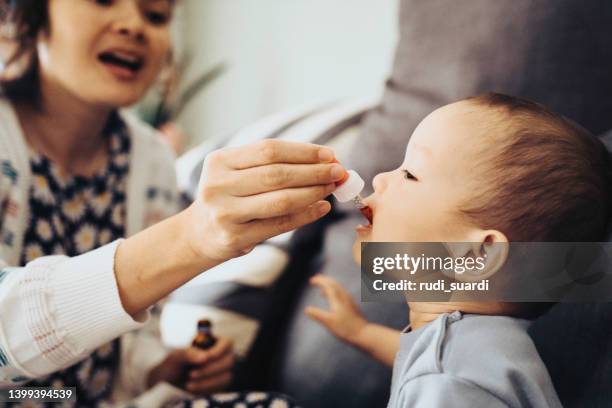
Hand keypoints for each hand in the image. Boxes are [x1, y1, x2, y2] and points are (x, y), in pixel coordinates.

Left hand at [147, 337, 233, 394]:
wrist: (170, 379)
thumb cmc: (174, 362)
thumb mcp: (176, 355)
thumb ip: (188, 353)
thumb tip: (204, 357)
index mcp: (215, 341)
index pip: (227, 343)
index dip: (218, 351)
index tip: (205, 358)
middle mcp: (223, 355)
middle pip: (229, 361)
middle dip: (210, 370)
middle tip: (191, 374)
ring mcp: (223, 370)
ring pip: (226, 376)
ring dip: (207, 382)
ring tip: (188, 384)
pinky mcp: (220, 384)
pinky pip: (220, 388)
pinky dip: (205, 389)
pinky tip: (192, 388)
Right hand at [185, 139, 344, 262]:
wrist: (200, 233)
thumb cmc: (229, 196)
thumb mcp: (237, 172)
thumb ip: (272, 163)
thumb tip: (325, 159)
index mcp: (219, 161)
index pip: (270, 150)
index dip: (303, 151)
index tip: (330, 154)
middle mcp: (218, 186)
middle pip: (277, 174)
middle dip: (314, 172)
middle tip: (338, 171)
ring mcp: (225, 214)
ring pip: (281, 200)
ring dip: (313, 192)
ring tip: (332, 187)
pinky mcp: (235, 238)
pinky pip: (280, 224)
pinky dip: (306, 215)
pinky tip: (322, 207)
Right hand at [305, 275, 368, 344]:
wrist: (363, 334)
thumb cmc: (346, 329)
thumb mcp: (329, 322)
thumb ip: (317, 315)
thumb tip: (307, 309)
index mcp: (337, 299)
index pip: (328, 285)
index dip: (319, 281)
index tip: (311, 280)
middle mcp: (344, 297)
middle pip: (333, 283)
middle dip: (324, 280)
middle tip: (314, 279)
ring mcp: (349, 301)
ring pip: (338, 288)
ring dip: (329, 285)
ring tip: (321, 288)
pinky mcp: (351, 306)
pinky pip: (341, 294)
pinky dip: (334, 292)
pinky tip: (331, 299)